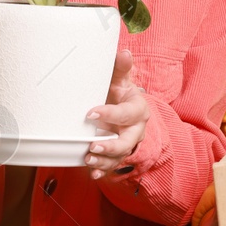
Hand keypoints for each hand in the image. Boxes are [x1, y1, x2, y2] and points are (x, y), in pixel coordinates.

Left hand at [85, 49, 149, 179]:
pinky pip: (113, 165)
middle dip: (111, 146)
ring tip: (88, 159)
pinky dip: (103, 170)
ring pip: (119, 155)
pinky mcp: (119, 153)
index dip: (110, 115)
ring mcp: (127, 143)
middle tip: (92, 146)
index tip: (90, 114)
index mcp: (137, 109)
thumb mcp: (121, 80)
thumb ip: (121, 68)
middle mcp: (136, 129)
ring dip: (104, 160)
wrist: (123, 107)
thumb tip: (124, 52)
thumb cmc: (119, 92)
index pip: (126, 114)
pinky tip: (93, 173)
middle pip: (127, 141)